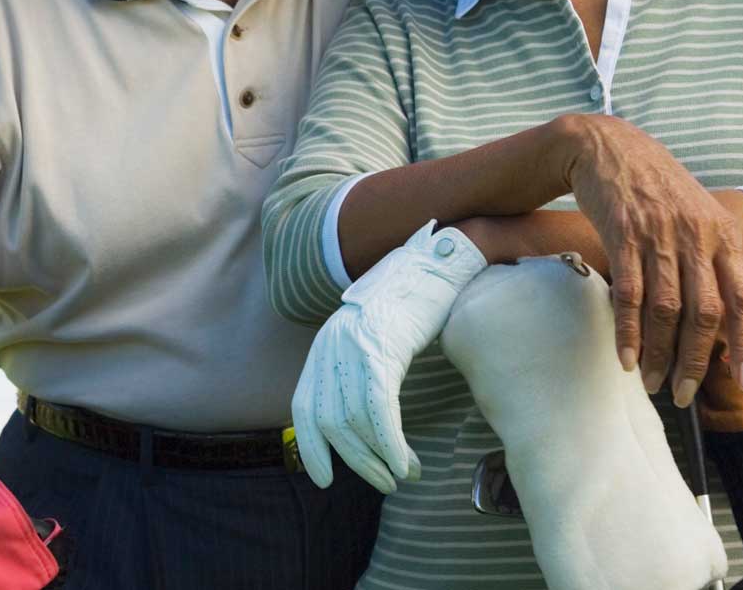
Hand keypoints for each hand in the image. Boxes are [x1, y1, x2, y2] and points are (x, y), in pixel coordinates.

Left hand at [291, 221, 486, 493]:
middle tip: (382, 483)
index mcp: (327, 344)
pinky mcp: (383, 348)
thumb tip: (364, 414)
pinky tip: (404, 462)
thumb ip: (362, 364)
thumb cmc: (416, 298)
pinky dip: (390, 444)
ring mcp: (355, 346)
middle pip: (331, 422)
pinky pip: (379, 409)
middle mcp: (333, 345)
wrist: (438, 259)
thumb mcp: (377, 333)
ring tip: (402, 474)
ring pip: (355, 422)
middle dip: (356, 461)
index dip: (311, 446)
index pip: (304, 406)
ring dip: (379, 459)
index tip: (322, 478)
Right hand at [560, 116, 742, 407]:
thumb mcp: (698, 214)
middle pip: (706, 312)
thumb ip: (712, 259)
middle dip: (696, 361)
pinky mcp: (624, 233)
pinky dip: (629, 330)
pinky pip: (630, 292)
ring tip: (653, 383)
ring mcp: (660, 234)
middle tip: (685, 394)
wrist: (608, 146)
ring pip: (667, 309)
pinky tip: (627, 357)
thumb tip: (721, 319)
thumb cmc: (656, 188)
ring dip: (661, 353)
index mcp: (722, 235)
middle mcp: (697, 236)